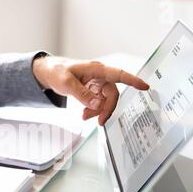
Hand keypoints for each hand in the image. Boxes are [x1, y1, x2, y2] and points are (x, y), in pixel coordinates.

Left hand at [33, 56, 148, 124]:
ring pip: (105, 100)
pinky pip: (98, 102)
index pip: (118, 75)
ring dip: (98, 111)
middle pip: (112, 94)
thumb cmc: (57, 71)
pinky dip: (93, 110)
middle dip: (107, 108)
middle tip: (100, 121)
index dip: (133, 81)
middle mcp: (99, 76)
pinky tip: (85, 114)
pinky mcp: (92, 90)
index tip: (145, 87)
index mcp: (96, 70)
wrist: (48, 72)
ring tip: (85, 117)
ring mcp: (96, 83)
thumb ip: (82, 94)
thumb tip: (97, 105)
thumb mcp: (66, 83)